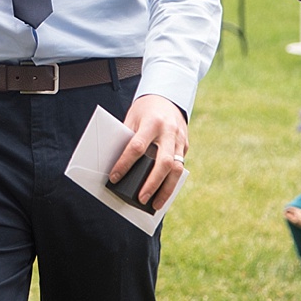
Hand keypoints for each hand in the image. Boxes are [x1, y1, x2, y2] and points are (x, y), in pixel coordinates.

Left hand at [108, 94, 187, 211]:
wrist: (167, 96)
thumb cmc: (145, 109)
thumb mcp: (133, 117)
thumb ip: (129, 138)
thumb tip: (120, 166)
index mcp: (152, 122)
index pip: (138, 146)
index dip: (125, 163)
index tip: (114, 177)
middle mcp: (168, 131)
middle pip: (163, 162)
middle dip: (152, 183)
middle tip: (140, 198)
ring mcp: (180, 139)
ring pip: (177, 169)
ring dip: (166, 189)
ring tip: (155, 205)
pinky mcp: (186, 145)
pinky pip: (181, 167)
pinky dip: (172, 182)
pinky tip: (163, 194)